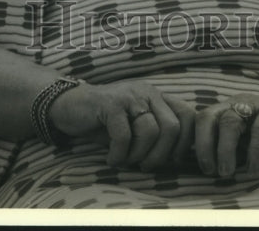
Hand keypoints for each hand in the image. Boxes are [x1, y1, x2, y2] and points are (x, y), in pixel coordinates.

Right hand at [47, 79, 194, 170]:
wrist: (70, 105)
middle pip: (172, 127)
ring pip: (150, 132)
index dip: (184, 143)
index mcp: (158, 97)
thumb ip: (156, 132)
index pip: (188, 116)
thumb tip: (177, 160)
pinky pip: (124, 136)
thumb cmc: (106, 122)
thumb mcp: (135, 125)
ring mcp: (130, 95)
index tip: (171, 161)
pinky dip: (119, 155)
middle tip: (144, 166)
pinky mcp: (111, 103)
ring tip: (125, 160)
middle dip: (161, 155)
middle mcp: (148, 92)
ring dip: (138, 156)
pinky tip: (111, 159)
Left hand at [194, 90, 258, 177]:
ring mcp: (255, 106)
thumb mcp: (246, 136)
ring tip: (225, 173)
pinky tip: (253, 168)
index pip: (200, 119)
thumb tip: (210, 171)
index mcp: (226, 108)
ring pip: (230, 122)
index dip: (192, 141)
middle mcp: (236, 103)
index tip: (193, 166)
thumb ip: (230, 145)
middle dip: (203, 145)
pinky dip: (255, 150)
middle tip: (208, 171)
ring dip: (224, 149)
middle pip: (208, 117)